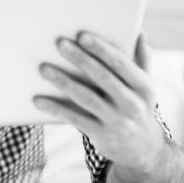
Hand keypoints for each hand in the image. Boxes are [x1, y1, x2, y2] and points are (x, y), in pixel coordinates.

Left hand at [34, 32, 165, 173]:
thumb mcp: (145, 85)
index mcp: (144, 86)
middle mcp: (133, 104)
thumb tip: (138, 32)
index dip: (102, 49)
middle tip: (59, 43)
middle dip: (80, 58)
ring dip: (63, 81)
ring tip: (43, 68)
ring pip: (86, 98)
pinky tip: (38, 100)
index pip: (121, 63)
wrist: (143, 150)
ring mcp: (117, 121)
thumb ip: (141, 59)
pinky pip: (75, 119)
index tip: (82, 35)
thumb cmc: (138, 106)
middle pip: (102, 77)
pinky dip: (56, 108)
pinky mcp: (101, 136)